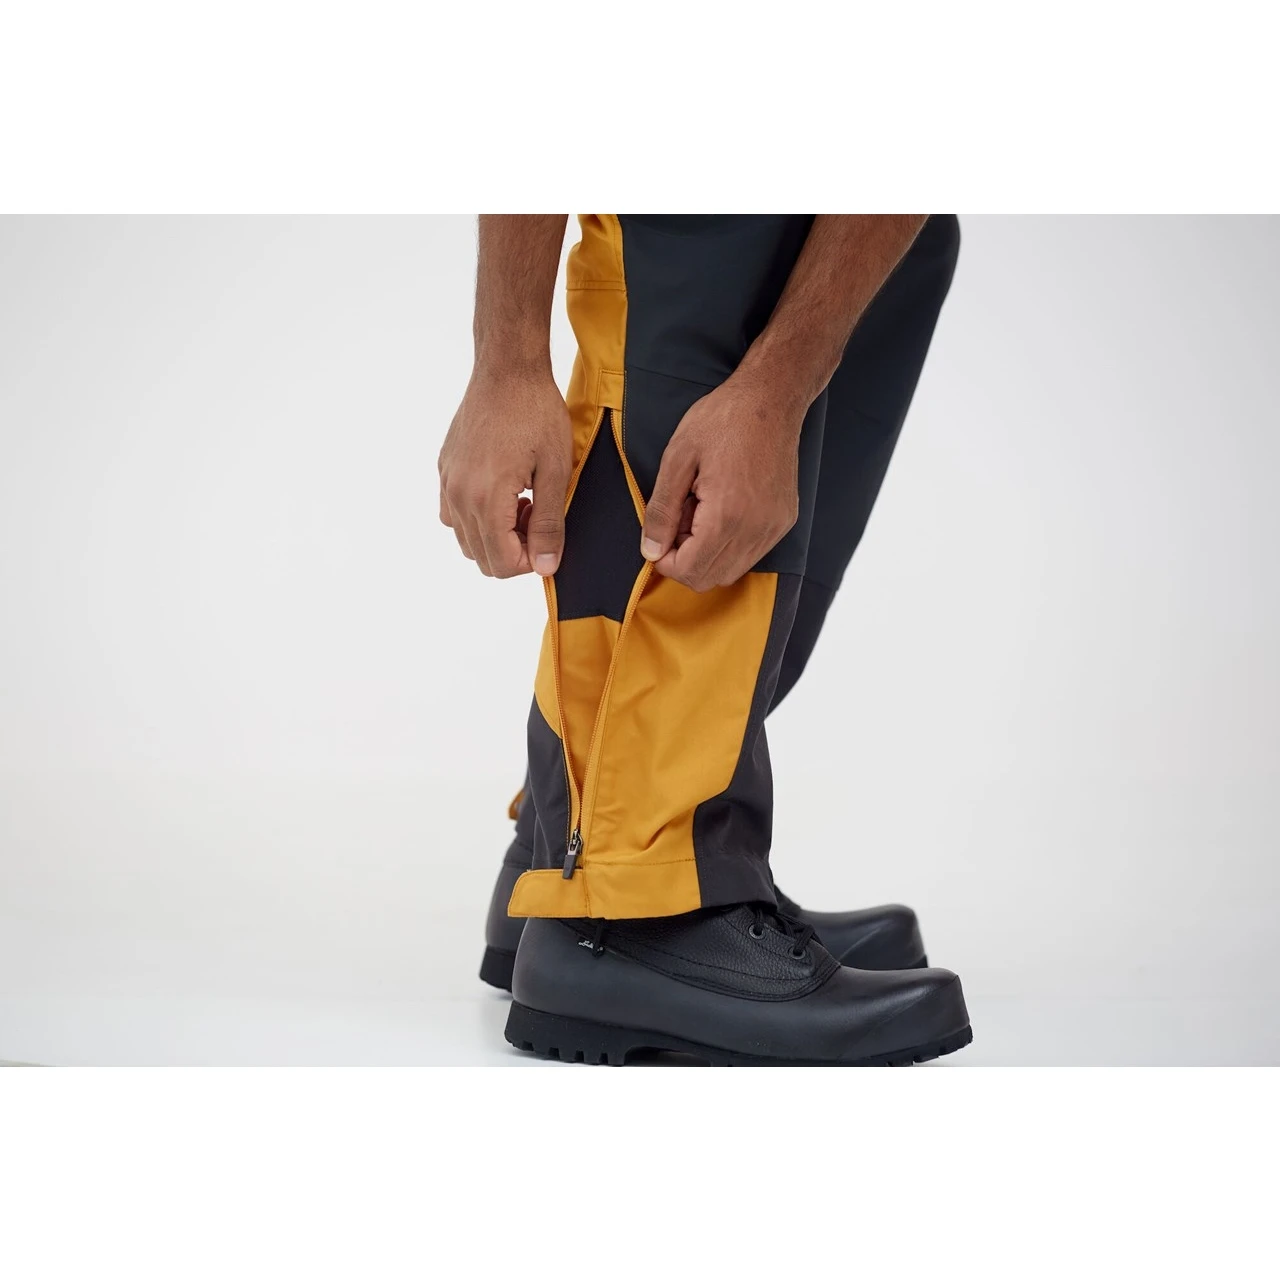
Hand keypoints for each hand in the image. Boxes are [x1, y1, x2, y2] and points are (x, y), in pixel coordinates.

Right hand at [438, 368, 571, 577]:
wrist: (508, 371)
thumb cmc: (536, 414)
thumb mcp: (554, 471)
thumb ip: (549, 524)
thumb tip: (546, 567)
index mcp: (486, 499)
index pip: (502, 564)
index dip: (531, 561)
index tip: (549, 537)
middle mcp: (458, 495)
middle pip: (482, 557)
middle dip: (515, 551)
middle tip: (538, 517)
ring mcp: (447, 482)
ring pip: (466, 540)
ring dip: (496, 535)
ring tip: (522, 503)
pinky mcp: (445, 469)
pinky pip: (452, 514)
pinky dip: (477, 517)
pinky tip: (502, 492)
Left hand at [641, 376, 803, 590]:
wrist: (770, 399)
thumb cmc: (722, 420)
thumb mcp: (677, 460)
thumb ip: (661, 511)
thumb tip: (650, 550)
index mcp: (726, 516)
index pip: (689, 571)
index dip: (665, 561)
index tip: (660, 533)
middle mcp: (755, 530)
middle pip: (709, 578)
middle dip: (685, 558)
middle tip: (681, 517)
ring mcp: (773, 528)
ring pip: (731, 571)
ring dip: (707, 552)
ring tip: (701, 510)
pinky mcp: (784, 522)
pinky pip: (750, 554)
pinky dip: (729, 544)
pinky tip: (723, 508)